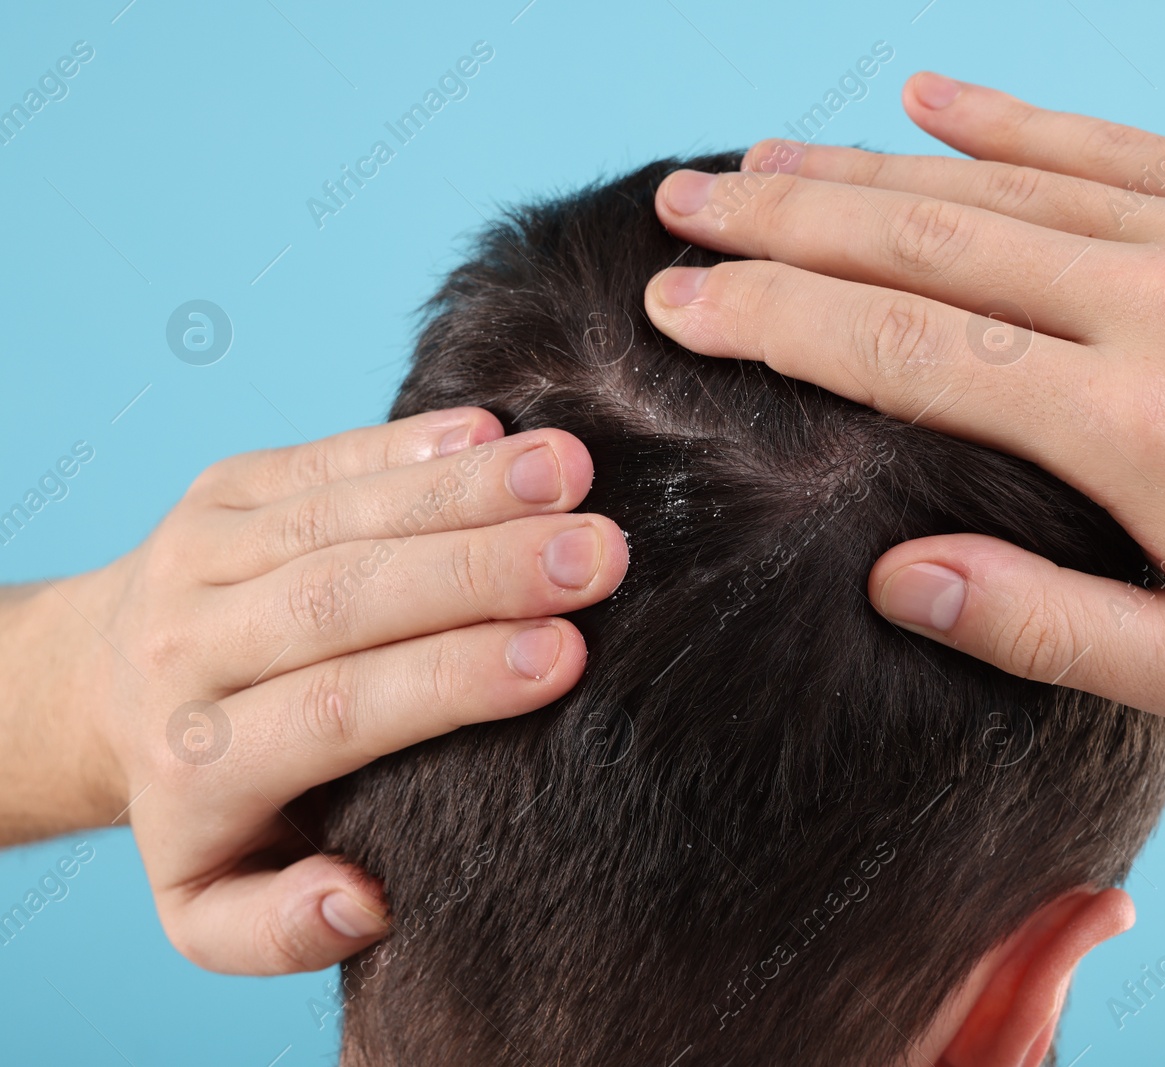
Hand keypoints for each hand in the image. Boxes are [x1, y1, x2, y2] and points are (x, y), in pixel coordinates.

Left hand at [0, 409, 627, 972]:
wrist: (99, 687)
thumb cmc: (204, 802)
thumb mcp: (208, 906)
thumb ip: (277, 929)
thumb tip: (366, 901)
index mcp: (197, 761)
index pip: (338, 709)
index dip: (453, 679)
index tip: (567, 657)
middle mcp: (186, 648)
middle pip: (344, 598)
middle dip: (482, 572)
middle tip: (599, 556)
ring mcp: (200, 553)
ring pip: (344, 514)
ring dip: (468, 489)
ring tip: (572, 473)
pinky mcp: (223, 487)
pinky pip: (328, 458)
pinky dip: (414, 441)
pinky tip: (498, 430)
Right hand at [642, 74, 1164, 745]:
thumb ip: (1044, 627)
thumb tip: (897, 581)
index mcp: (1137, 427)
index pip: (903, 350)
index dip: (774, 318)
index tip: (681, 299)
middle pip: (928, 241)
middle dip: (782, 221)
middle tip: (681, 202)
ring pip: (1003, 178)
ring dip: (866, 166)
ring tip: (762, 159)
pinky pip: (1112, 141)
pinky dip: (1008, 117)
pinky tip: (927, 96)